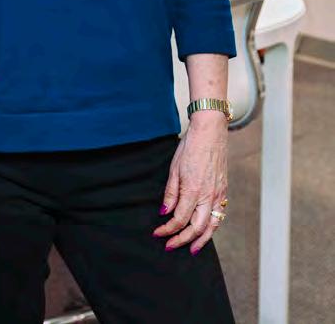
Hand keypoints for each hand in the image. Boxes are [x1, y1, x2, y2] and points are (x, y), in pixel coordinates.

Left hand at [153, 112, 227, 254]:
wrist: (210, 132)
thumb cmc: (190, 147)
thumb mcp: (174, 168)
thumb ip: (171, 193)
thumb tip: (165, 212)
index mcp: (193, 190)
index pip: (179, 219)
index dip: (167, 230)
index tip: (158, 234)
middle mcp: (208, 196)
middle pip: (196, 228)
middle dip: (182, 240)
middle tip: (170, 246)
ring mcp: (218, 194)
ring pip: (212, 226)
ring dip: (201, 240)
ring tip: (191, 249)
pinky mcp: (223, 191)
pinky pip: (219, 215)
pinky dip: (212, 227)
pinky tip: (205, 231)